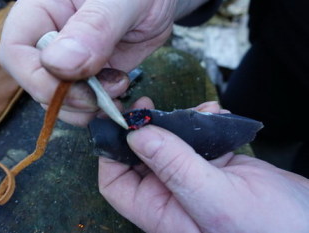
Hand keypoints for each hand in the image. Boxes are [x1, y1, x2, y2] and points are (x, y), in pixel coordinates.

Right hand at [0, 0, 205, 125]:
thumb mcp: (119, 1)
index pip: (16, 52)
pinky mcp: (94, 74)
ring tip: (120, 87)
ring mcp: (73, 60)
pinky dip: (105, 108)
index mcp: (43, 10)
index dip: (38, 80)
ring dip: (89, 107)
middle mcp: (53, 39)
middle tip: (103, 94)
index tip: (74, 89)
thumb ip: (92, 28)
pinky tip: (125, 95)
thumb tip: (60, 64)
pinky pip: (88, 102)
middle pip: (38, 83)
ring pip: (62, 99)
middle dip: (70, 99)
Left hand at [99, 101, 308, 232]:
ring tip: (202, 112)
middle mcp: (171, 197)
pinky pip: (197, 141)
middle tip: (150, 106)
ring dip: (180, 123)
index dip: (112, 153)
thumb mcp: (216, 198)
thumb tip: (137, 135)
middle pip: (141, 157)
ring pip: (170, 144)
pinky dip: (203, 125)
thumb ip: (175, 167)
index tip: (120, 123)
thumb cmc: (269, 229)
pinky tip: (217, 117)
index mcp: (161, 212)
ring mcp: (193, 180)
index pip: (116, 183)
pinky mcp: (214, 167)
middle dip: (147, 129)